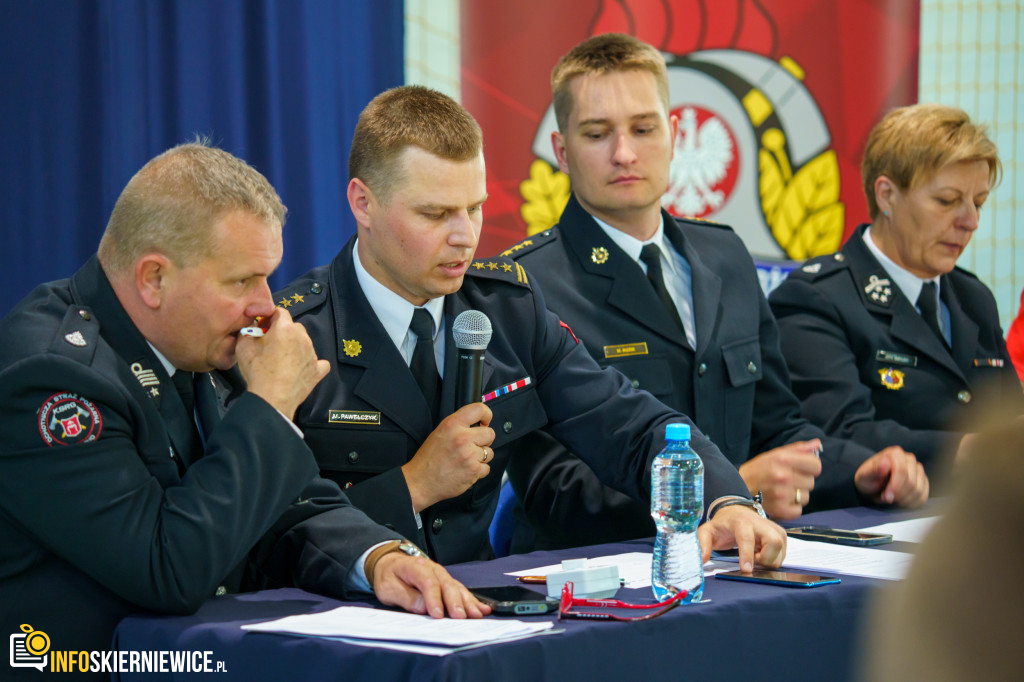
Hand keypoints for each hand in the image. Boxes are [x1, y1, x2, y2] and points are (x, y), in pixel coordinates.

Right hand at [236, 308, 329, 418]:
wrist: (271, 398)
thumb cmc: (257, 370)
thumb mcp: (243, 346)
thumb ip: (248, 331)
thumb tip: (253, 328)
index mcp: (285, 328)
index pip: (280, 312)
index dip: (270, 317)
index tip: (262, 327)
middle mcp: (303, 337)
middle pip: (294, 327)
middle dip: (283, 332)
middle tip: (270, 344)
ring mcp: (313, 354)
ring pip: (304, 343)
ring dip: (295, 347)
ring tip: (282, 360)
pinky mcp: (318, 370)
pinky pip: (318, 362)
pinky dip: (310, 363)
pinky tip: (301, 368)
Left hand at [372, 551, 490, 618]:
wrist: (391, 563)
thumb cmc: (389, 576)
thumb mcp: (388, 587)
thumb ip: (404, 596)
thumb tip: (422, 607)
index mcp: (416, 567)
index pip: (427, 582)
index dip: (434, 599)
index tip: (437, 615)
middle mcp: (433, 569)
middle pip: (446, 585)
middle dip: (455, 602)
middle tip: (460, 617)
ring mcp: (442, 575)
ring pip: (457, 588)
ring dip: (467, 602)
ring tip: (476, 615)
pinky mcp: (447, 583)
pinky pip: (461, 591)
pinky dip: (472, 600)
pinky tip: (483, 608)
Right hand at [402, 403, 494, 511]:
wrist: (420, 482)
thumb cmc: (427, 460)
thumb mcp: (439, 433)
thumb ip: (458, 426)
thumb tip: (477, 423)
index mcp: (452, 425)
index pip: (479, 409)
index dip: (486, 415)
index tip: (485, 421)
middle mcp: (462, 438)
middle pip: (490, 433)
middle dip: (484, 440)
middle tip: (473, 446)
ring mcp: (469, 455)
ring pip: (489, 452)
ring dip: (481, 457)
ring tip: (466, 460)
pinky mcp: (474, 471)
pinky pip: (486, 468)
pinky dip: (478, 471)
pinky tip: (466, 470)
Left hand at [698, 504, 786, 572]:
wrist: (735, 513)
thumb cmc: (722, 525)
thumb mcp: (707, 532)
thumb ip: (702, 544)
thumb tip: (702, 560)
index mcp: (741, 522)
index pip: (747, 538)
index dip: (748, 555)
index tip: (746, 569)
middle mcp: (760, 522)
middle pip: (774, 543)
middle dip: (765, 559)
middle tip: (753, 560)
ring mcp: (773, 527)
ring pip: (781, 549)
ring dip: (769, 560)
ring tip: (755, 556)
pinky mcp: (780, 533)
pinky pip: (784, 552)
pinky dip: (774, 558)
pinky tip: (762, 554)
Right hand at [738, 439, 821, 519]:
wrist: (735, 490)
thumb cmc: (757, 471)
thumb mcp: (774, 455)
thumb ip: (798, 449)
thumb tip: (818, 444)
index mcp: (783, 460)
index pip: (816, 465)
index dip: (810, 467)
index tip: (802, 469)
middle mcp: (784, 476)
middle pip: (811, 482)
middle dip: (801, 481)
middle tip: (785, 481)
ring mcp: (782, 494)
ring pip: (805, 497)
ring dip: (796, 495)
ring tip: (781, 492)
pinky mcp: (781, 510)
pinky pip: (799, 510)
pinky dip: (791, 508)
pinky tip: (780, 502)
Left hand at [854, 446, 928, 506]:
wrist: (873, 485)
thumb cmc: (868, 479)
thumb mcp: (864, 476)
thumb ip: (874, 470)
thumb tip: (886, 462)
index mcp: (895, 453)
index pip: (902, 470)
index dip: (895, 486)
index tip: (887, 496)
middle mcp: (909, 459)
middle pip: (911, 482)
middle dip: (898, 495)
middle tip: (887, 498)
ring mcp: (918, 470)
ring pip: (919, 490)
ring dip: (904, 500)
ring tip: (892, 500)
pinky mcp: (923, 481)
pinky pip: (923, 496)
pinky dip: (912, 503)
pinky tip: (901, 502)